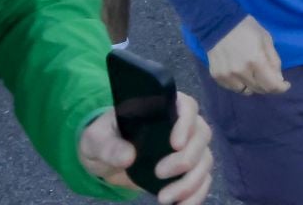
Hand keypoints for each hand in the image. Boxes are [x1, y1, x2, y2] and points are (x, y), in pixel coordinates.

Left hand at [78, 91, 213, 203]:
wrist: (105, 161)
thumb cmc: (104, 139)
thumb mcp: (97, 139)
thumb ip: (109, 145)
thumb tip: (128, 156)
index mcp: (163, 108)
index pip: (187, 107)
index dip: (186, 124)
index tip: (175, 144)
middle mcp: (182, 126)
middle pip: (202, 135)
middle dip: (186, 158)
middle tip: (159, 173)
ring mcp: (188, 149)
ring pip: (205, 160)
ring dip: (190, 182)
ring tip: (164, 199)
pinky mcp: (187, 171)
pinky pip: (203, 181)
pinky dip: (196, 195)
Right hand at [206, 15, 288, 94]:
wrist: (219, 23)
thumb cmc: (246, 28)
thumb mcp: (266, 39)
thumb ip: (274, 60)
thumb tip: (278, 79)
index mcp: (256, 61)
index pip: (271, 85)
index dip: (281, 88)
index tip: (285, 84)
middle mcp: (241, 72)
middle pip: (260, 89)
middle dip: (268, 85)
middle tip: (269, 76)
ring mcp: (228, 76)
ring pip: (246, 91)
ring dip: (254, 85)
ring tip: (254, 73)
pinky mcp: (217, 77)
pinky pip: (233, 88)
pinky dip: (240, 84)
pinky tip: (241, 73)